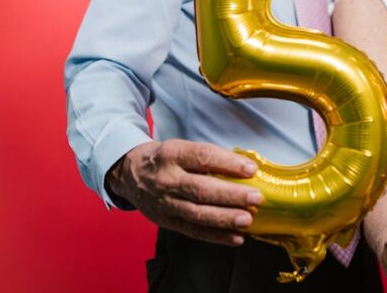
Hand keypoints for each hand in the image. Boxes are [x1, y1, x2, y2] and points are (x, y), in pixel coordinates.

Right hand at [106, 139, 262, 245]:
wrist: (130, 173)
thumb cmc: (166, 159)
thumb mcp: (181, 148)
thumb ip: (208, 158)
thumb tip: (245, 169)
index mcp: (172, 154)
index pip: (203, 157)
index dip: (228, 164)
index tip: (251, 170)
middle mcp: (166, 179)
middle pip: (201, 189)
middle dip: (231, 195)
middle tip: (256, 198)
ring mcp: (165, 203)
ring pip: (197, 213)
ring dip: (225, 218)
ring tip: (247, 220)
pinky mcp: (166, 221)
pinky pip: (193, 231)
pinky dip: (216, 236)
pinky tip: (236, 238)